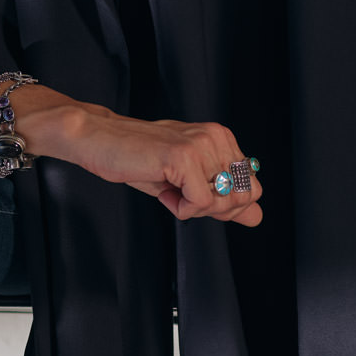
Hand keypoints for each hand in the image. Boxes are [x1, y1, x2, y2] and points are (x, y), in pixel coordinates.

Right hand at [20, 96, 263, 225]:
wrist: (99, 140)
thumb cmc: (137, 160)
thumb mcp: (187, 183)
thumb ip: (223, 199)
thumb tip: (257, 218)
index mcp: (221, 138)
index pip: (253, 187)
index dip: (225, 205)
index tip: (194, 195)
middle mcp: (217, 137)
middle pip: (242, 197)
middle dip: (212, 209)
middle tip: (180, 196)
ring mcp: (201, 145)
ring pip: (223, 202)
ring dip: (193, 208)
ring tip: (169, 189)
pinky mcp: (183, 157)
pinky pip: (200, 203)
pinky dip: (180, 208)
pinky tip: (163, 189)